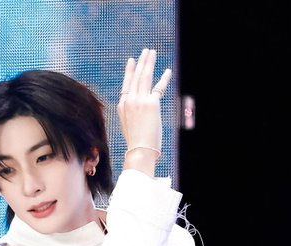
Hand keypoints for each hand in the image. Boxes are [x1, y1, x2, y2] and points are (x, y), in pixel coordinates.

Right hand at [118, 48, 171, 167]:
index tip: (132, 61)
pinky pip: (159, 87)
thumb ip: (131, 112)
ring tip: (152, 53)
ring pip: (145, 76)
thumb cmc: (135, 142)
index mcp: (122, 106)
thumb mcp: (128, 125)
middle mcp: (129, 100)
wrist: (139, 150)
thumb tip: (138, 108)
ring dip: (149, 63)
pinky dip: (164, 78)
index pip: (126, 84)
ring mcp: (140, 101)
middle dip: (141, 62)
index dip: (129, 71)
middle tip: (146, 52)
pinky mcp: (151, 103)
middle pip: (136, 77)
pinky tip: (168, 71)